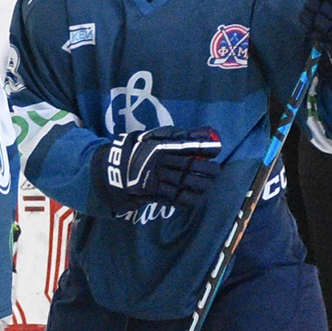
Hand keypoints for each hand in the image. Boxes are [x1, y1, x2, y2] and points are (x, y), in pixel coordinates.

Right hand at [92, 126, 222, 213]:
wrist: (115, 167)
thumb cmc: (141, 149)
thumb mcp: (157, 136)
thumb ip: (181, 134)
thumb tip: (208, 131)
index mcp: (161, 145)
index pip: (186, 145)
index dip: (202, 148)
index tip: (216, 150)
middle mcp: (159, 161)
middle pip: (187, 165)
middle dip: (205, 169)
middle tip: (216, 170)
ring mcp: (155, 177)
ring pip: (182, 182)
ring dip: (198, 185)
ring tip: (207, 185)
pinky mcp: (151, 192)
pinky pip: (171, 197)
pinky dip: (185, 200)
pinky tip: (195, 199)